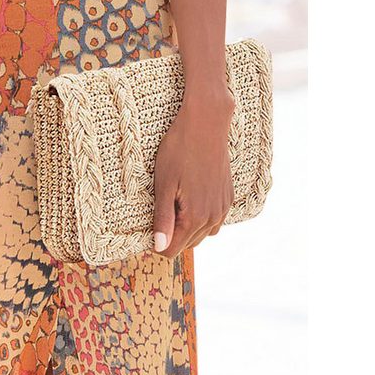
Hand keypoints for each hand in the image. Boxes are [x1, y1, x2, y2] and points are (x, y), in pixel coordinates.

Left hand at [151, 88, 235, 257]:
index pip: (171, 250)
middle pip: (187, 244)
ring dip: (186, 228)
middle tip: (158, 211)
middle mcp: (214, 217)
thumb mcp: (163, 186)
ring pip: (202, 234)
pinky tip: (190, 200)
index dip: (156, 243)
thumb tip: (159, 248)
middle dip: (171, 235)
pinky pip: (214, 221)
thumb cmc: (179, 151)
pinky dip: (201, 218)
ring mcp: (224, 207)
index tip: (146, 227)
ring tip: (174, 204)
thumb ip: (163, 220)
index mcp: (195, 218)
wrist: (206, 124)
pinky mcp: (228, 197)